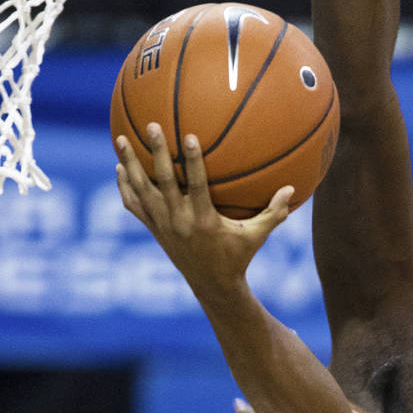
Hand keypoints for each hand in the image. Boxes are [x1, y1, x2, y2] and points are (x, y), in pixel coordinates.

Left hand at [114, 123, 292, 300]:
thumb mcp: (257, 236)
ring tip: (120, 139)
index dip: (193, 161)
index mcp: (205, 222)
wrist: (212, 286)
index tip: (188, 136)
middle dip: (156, 153)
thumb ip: (274, 213)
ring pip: (142, 191)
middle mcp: (180, 222)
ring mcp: (163, 226)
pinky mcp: (154, 230)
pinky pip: (134, 206)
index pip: (197, 186)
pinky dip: (125, 187)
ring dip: (131, 165)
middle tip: (151, 126)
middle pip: (163, 183)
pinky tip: (120, 167)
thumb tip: (293, 189)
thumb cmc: (238, 257)